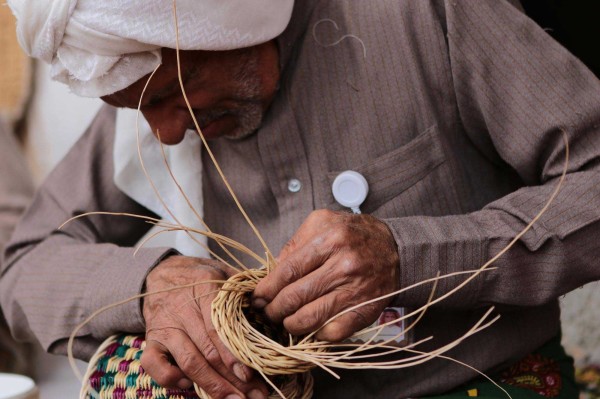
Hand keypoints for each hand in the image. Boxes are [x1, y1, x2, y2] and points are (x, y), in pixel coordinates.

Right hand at [141, 255, 268, 398]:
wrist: (161, 272)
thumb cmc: (200, 276)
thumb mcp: (223, 272)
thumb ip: (244, 286)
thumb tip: (270, 302)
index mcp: (204, 289)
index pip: (218, 328)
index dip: (233, 354)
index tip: (249, 374)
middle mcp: (182, 310)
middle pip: (207, 351)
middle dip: (231, 378)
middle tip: (254, 396)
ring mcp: (165, 327)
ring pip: (187, 362)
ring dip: (211, 385)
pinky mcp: (150, 340)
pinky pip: (153, 364)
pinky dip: (170, 379)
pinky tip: (189, 387)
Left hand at [252, 209, 399, 340]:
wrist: (395, 249)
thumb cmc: (353, 235)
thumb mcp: (322, 223)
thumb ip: (295, 243)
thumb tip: (272, 271)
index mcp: (329, 240)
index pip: (288, 271)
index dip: (267, 289)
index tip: (256, 298)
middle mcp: (343, 266)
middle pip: (295, 297)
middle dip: (273, 309)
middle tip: (266, 312)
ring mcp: (355, 291)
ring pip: (310, 319)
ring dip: (290, 325)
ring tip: (284, 321)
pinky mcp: (364, 312)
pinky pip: (331, 333)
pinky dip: (315, 335)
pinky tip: (309, 328)